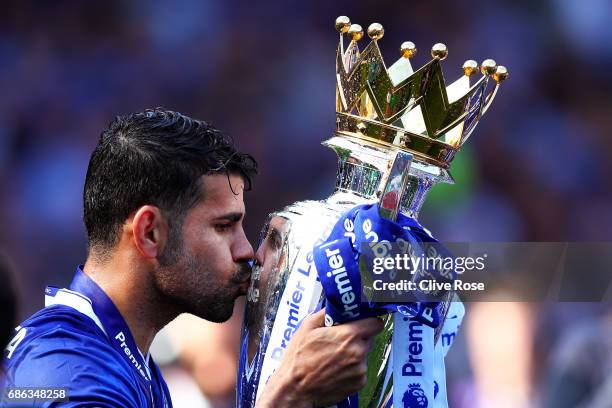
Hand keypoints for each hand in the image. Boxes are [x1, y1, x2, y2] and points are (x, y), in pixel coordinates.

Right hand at [256, 309, 383, 406]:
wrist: (296, 388)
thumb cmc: (299, 358)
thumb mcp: (308, 326)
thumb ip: (326, 313)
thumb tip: (336, 307)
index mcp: (349, 335)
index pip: (375, 323)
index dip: (368, 321)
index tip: (362, 322)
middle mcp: (358, 352)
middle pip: (369, 339)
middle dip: (358, 337)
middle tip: (340, 340)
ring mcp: (360, 369)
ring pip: (363, 355)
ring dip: (353, 354)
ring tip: (333, 358)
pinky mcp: (359, 383)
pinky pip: (360, 370)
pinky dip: (351, 369)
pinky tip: (335, 369)